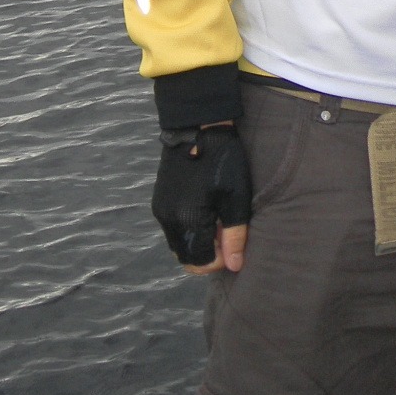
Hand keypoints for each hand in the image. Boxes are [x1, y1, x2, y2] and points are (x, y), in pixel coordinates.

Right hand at [151, 123, 252, 274]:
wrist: (197, 127)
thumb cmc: (223, 161)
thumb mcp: (236, 197)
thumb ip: (235, 235)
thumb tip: (234, 267)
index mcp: (188, 221)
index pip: (201, 263)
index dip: (220, 261)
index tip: (233, 244)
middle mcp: (169, 220)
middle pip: (186, 257)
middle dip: (207, 255)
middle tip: (226, 236)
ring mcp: (161, 210)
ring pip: (178, 244)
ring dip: (197, 244)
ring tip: (217, 223)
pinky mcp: (159, 201)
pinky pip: (172, 229)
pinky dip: (188, 231)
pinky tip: (205, 213)